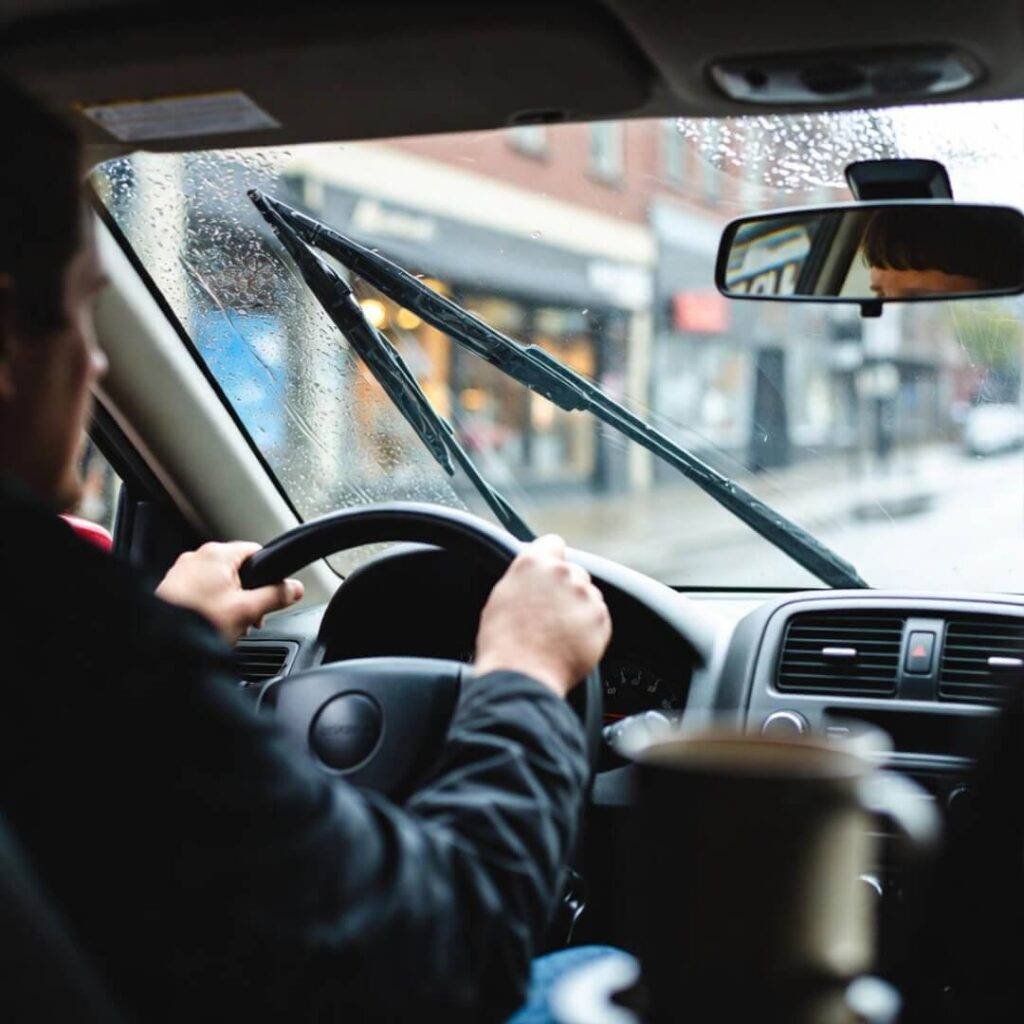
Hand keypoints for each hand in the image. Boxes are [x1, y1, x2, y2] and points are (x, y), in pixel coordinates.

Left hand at [155, 541, 302, 643]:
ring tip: (228, 624)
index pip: (256, 552)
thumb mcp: (247, 610)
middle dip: (248, 594)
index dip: (268, 575)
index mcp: (217, 554)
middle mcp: (197, 556)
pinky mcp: (171, 587)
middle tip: (249, 618)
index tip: (270, 595)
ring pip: (219, 582)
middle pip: (238, 569)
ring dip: (230, 602)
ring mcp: (182, 571)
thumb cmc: (197, 621)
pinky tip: (210, 623)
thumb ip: (276, 596)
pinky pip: (201, 590)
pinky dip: (210, 605)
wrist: (158, 641)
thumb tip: (295, 588)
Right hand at [473, 534, 610, 697]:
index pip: (553, 543)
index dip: (552, 559)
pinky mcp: (601, 619)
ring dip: (579, 610)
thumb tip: (532, 580)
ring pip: (587, 597)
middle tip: (550, 615)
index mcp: (533, 563)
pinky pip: (598, 619)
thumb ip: (523, 580)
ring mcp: (584, 595)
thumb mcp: (501, 599)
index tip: (550, 573)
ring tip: (558, 636)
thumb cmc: (503, 644)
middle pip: (573, 573)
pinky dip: (589, 630)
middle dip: (566, 590)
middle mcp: (562, 573)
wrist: (522, 677)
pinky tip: (569, 645)